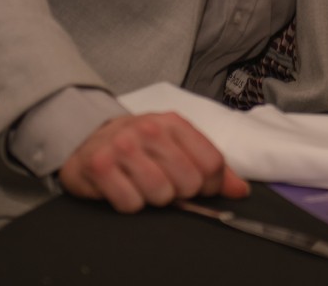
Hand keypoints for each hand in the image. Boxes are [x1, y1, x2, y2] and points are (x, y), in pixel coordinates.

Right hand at [57, 112, 248, 212]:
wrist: (87, 138)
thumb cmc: (138, 145)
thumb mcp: (175, 145)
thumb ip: (210, 167)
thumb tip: (240, 191)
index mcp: (174, 123)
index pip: (212, 163)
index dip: (211, 185)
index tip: (199, 188)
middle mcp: (150, 130)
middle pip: (189, 181)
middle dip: (180, 193)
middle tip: (164, 185)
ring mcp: (123, 147)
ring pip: (161, 194)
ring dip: (154, 199)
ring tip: (142, 186)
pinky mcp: (99, 166)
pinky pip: (131, 204)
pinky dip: (129, 204)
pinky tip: (123, 188)